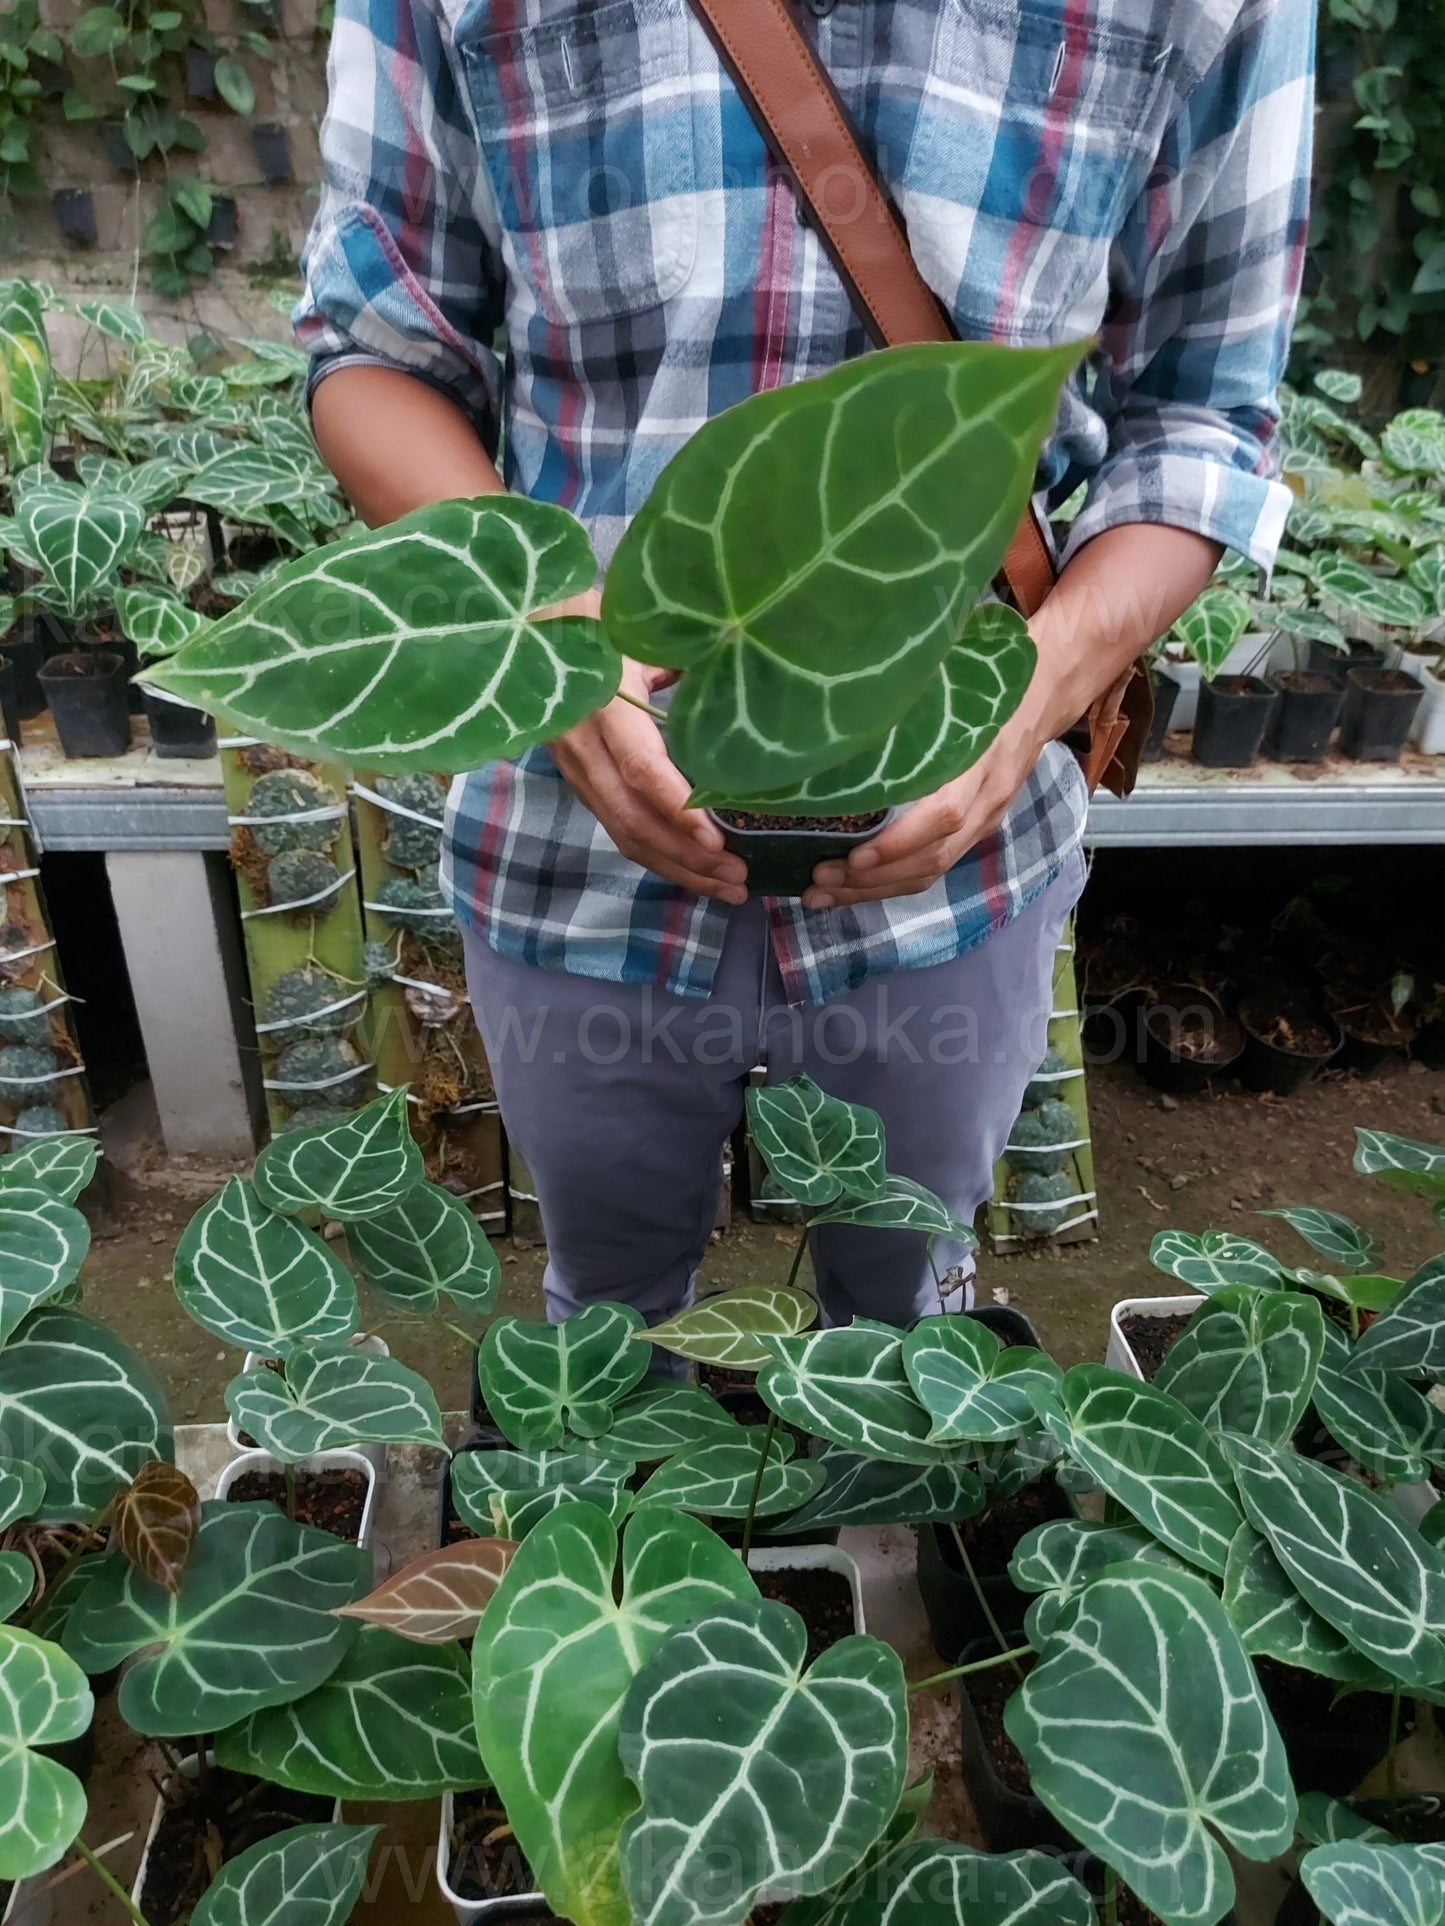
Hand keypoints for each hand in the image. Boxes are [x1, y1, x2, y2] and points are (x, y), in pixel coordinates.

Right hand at [548, 597, 747, 903]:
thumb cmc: (588, 621)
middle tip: (738, 877)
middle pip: (633, 819)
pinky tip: (694, 870)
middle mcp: (583, 748)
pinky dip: (658, 855)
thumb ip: (679, 662)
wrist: (517, 628)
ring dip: (677, 867)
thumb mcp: (635, 633)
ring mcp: (576, 771)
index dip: (677, 807)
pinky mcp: (579, 783)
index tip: (717, 839)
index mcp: (602, 707)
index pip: (640, 768)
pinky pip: (618, 828)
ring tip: (726, 888)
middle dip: (688, 857)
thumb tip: (734, 682)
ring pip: (624, 834)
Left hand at [802, 711, 1038, 909]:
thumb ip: (912, 709)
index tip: (855, 856)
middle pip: (932, 858)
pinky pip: (933, 867)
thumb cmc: (982, 687)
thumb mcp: (953, 689)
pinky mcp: (975, 831)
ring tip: (823, 893)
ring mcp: (983, 820)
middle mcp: (985, 799)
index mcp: (980, 761)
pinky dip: (890, 882)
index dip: (901, 842)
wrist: (1038, 699)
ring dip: (874, 889)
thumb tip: (848, 716)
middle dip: (873, 878)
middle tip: (820, 881)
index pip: (944, 815)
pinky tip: (852, 886)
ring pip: (930, 871)